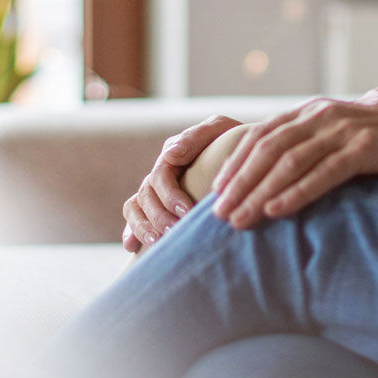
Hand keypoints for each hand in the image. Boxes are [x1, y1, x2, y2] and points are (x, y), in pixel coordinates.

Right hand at [122, 115, 241, 252]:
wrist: (246, 156)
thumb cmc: (233, 140)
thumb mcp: (219, 129)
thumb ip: (197, 136)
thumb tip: (170, 155)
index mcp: (172, 154)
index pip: (161, 175)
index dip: (171, 195)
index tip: (187, 212)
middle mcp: (160, 173)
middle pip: (146, 196)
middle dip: (159, 216)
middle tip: (175, 231)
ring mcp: (155, 191)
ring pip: (135, 208)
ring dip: (143, 227)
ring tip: (158, 242)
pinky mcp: (156, 208)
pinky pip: (134, 218)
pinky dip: (131, 232)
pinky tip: (134, 248)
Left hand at [212, 99, 377, 229]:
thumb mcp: (343, 144)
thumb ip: (312, 153)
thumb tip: (274, 185)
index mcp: (313, 112)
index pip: (262, 135)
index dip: (235, 163)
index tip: (215, 193)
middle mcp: (323, 115)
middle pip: (268, 149)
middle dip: (240, 183)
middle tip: (219, 214)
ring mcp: (345, 128)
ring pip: (289, 161)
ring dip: (259, 192)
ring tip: (240, 220)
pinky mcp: (366, 147)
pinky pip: (323, 172)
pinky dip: (296, 192)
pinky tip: (276, 211)